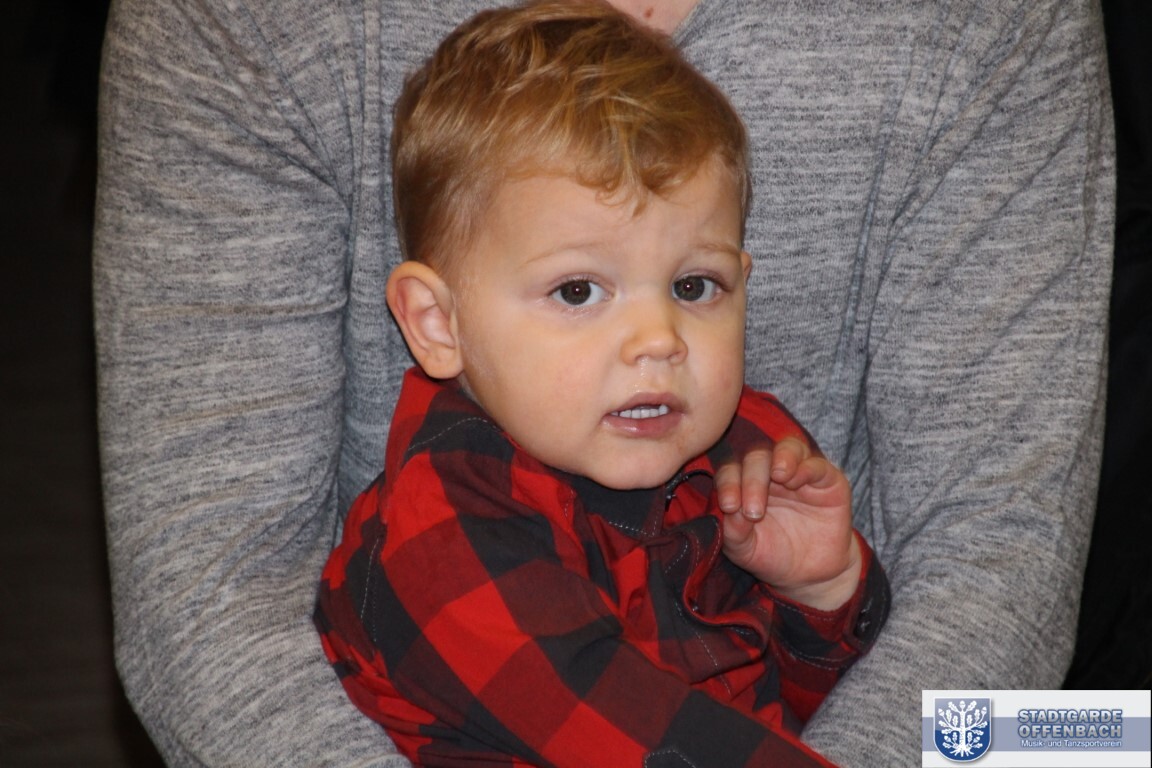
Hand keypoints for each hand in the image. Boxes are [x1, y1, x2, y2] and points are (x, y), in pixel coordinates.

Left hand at [716, 437, 859, 610]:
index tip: (729, 506)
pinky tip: (796, 482)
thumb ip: (733, 531)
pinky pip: (817, 464)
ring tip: (778, 475)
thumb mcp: (745, 550)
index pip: (731, 472)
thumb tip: (731, 510)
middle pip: (757, 457)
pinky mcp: (826, 481)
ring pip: (788, 448)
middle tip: (754, 511)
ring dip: (781, 458)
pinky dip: (806, 468)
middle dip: (753, 479)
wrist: (809, 575)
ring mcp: (799, 474)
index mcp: (744, 485)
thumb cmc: (772, 556)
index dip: (728, 484)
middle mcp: (770, 474)